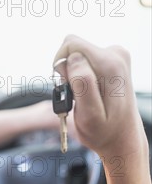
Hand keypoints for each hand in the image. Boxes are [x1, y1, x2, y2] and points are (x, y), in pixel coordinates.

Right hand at [53, 35, 145, 159]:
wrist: (122, 138)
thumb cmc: (104, 131)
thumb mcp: (90, 115)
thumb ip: (83, 85)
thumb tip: (74, 59)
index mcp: (110, 65)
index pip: (71, 44)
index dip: (60, 66)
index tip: (66, 88)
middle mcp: (116, 55)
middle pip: (74, 47)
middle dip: (66, 71)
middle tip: (75, 95)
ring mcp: (116, 56)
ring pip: (78, 54)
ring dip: (73, 76)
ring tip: (83, 97)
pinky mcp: (112, 61)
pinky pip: (84, 60)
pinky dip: (80, 76)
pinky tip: (88, 94)